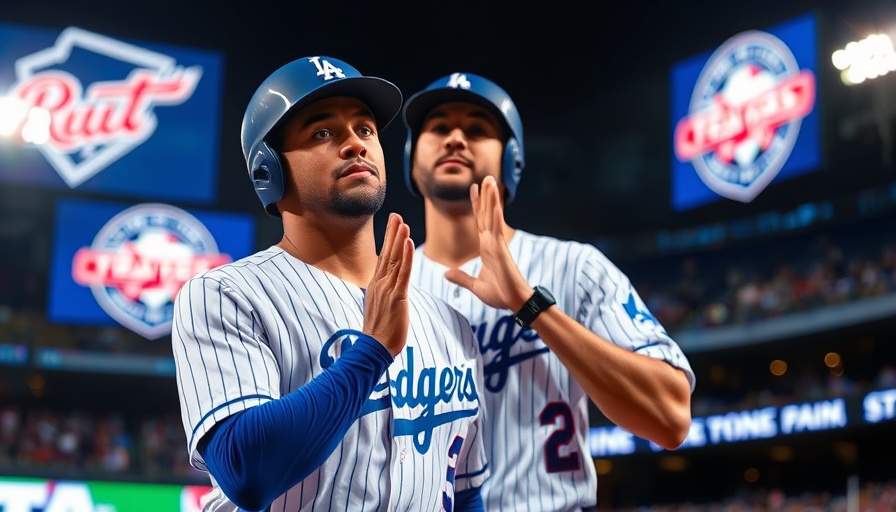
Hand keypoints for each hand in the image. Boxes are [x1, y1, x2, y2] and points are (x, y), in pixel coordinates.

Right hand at [364, 212, 413, 355]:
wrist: (374, 349)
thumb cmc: (379, 333)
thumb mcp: (382, 308)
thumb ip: (386, 295)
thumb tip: (391, 291)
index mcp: (376, 286)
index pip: (384, 258)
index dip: (389, 240)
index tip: (393, 225)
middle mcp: (379, 284)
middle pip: (387, 253)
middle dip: (392, 233)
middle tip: (396, 215)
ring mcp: (387, 289)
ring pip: (395, 259)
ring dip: (399, 239)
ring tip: (402, 222)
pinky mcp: (397, 296)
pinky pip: (403, 273)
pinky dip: (406, 256)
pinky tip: (408, 242)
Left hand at [444, 176, 531, 311]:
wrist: (514, 303)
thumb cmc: (500, 295)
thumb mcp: (475, 286)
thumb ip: (461, 278)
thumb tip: (446, 273)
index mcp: (487, 248)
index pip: (480, 222)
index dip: (477, 206)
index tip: (474, 190)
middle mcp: (492, 242)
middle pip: (486, 214)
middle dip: (485, 196)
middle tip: (484, 178)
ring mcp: (497, 243)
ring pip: (492, 215)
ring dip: (491, 197)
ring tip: (490, 179)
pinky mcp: (500, 247)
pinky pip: (496, 224)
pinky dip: (494, 210)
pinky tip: (494, 198)